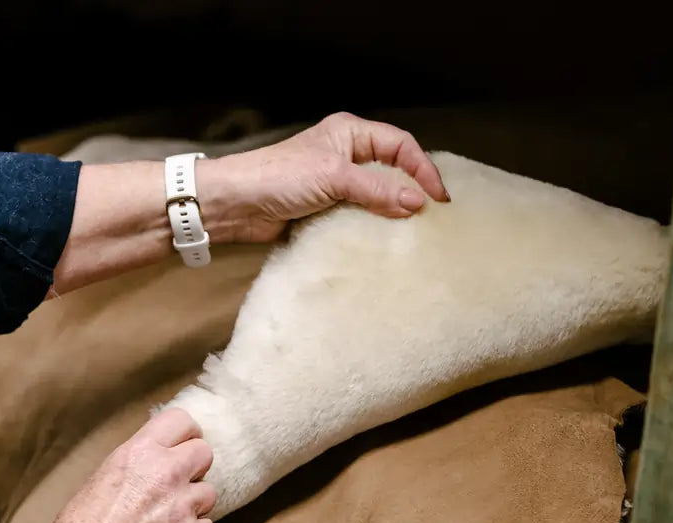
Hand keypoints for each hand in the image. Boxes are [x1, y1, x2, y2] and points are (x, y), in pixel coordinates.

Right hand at [35, 408, 216, 522]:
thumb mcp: (102, 476)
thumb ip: (136, 464)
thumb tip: (151, 465)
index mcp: (140, 451)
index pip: (182, 420)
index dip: (184, 434)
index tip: (180, 446)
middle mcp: (167, 472)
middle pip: (204, 452)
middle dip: (193, 467)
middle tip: (176, 484)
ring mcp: (184, 505)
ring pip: (209, 493)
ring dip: (193, 505)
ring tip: (167, 520)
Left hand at [200, 111, 451, 242]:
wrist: (235, 205)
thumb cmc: (280, 178)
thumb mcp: (334, 178)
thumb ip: (377, 189)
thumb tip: (417, 203)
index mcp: (350, 133)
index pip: (401, 145)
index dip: (422, 168)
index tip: (437, 197)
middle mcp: (346, 154)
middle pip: (392, 169)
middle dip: (412, 189)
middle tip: (433, 215)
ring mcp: (335, 182)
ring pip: (377, 194)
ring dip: (393, 210)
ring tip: (414, 230)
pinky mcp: (325, 208)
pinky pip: (358, 215)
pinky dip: (372, 225)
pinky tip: (384, 239)